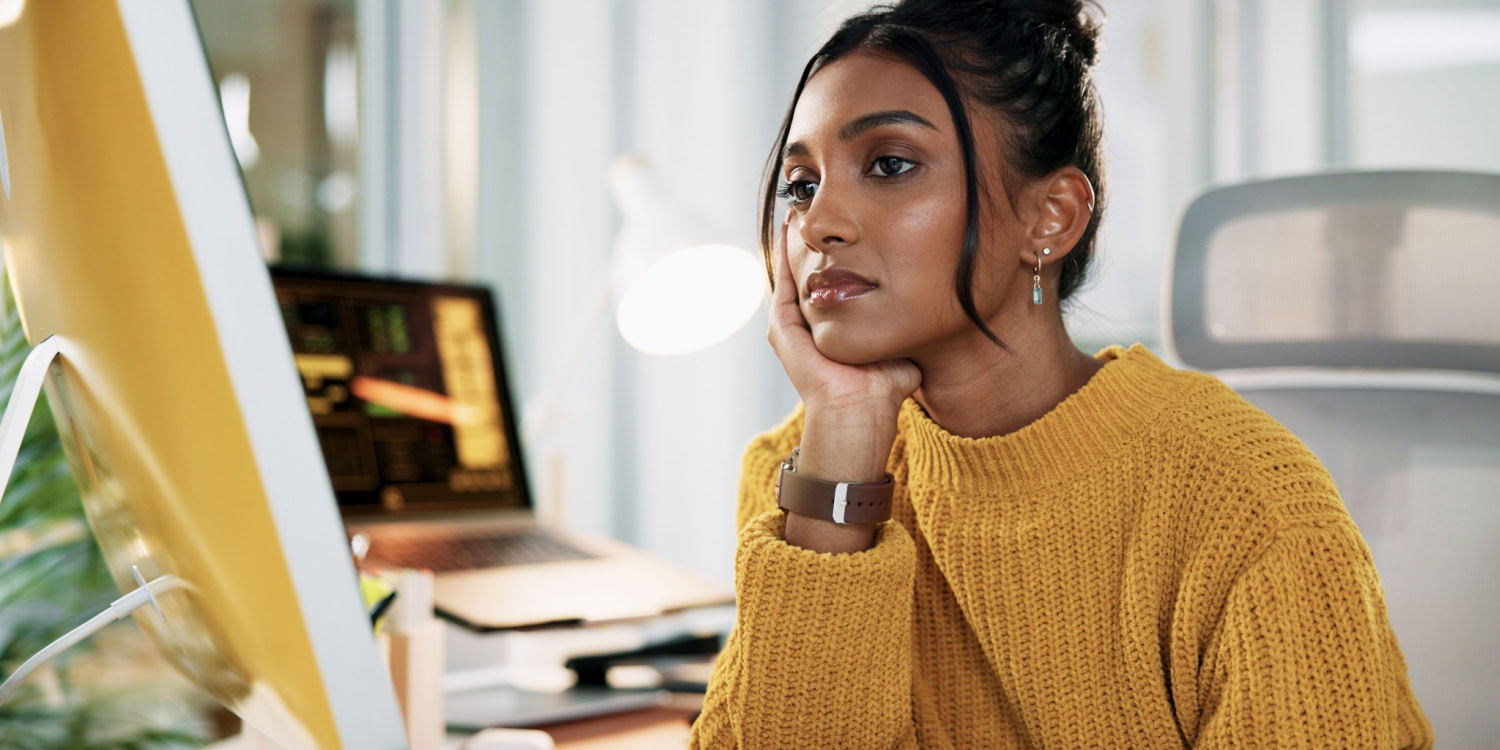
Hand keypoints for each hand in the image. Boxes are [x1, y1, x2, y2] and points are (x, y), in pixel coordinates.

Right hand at [767, 217, 920, 553]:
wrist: (859, 420)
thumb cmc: (881, 395)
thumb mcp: (898, 352)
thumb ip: (907, 334)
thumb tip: (930, 320)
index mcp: (832, 328)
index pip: (829, 280)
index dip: (834, 251)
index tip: (845, 222)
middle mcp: (808, 325)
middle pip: (806, 270)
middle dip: (809, 239)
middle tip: (813, 202)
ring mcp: (792, 327)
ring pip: (790, 272)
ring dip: (793, 240)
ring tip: (800, 207)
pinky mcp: (784, 330)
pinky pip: (782, 283)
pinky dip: (784, 255)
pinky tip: (790, 228)